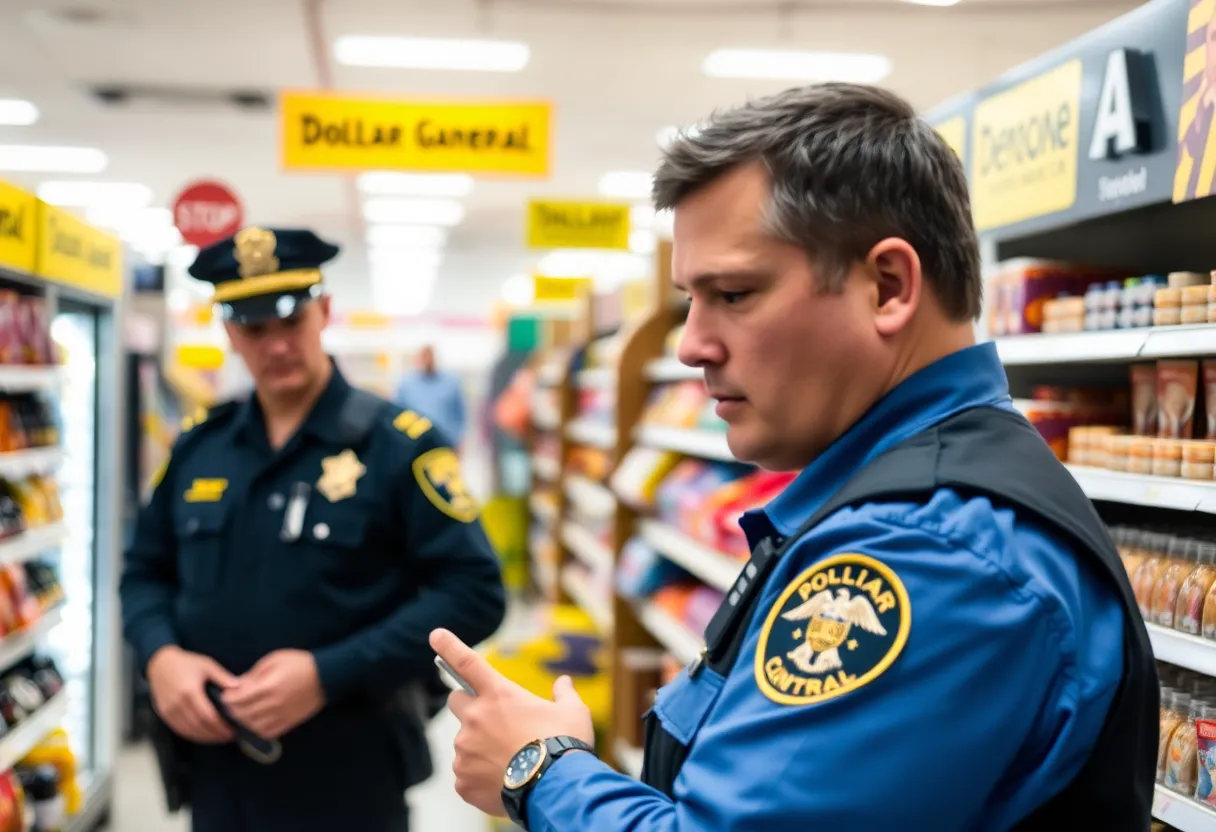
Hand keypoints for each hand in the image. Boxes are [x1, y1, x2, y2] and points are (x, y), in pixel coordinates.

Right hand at [147, 646, 236, 744]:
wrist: (160, 663)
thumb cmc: (185, 663)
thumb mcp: (207, 665)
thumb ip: (223, 677)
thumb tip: (239, 688)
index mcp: (190, 692)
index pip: (208, 717)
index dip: (221, 727)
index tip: (232, 731)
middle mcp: (178, 704)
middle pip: (199, 726)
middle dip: (215, 734)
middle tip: (229, 736)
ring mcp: (169, 711)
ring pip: (189, 731)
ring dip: (205, 737)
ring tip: (219, 737)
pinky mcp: (164, 714)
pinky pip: (179, 729)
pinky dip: (193, 735)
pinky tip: (203, 734)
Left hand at [222, 649, 325, 739]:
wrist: (326, 675)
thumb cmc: (300, 663)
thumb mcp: (274, 659)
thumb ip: (254, 673)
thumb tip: (238, 685)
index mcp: (268, 686)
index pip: (238, 699)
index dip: (228, 698)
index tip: (226, 694)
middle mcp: (273, 703)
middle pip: (243, 714)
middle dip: (232, 710)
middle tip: (232, 704)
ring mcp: (282, 715)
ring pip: (253, 726)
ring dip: (244, 721)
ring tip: (243, 713)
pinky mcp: (290, 722)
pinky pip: (268, 732)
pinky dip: (258, 730)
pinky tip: (257, 721)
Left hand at [430, 628, 594, 816]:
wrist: (556, 789)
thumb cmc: (565, 745)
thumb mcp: (573, 712)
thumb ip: (564, 694)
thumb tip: (564, 683)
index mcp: (499, 695)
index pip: (468, 662)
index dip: (449, 646)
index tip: (435, 634)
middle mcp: (476, 717)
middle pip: (457, 702)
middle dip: (469, 707)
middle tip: (493, 723)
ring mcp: (465, 749)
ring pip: (464, 743)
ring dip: (480, 747)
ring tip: (509, 762)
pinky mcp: (463, 779)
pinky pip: (466, 774)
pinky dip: (480, 776)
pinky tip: (502, 781)